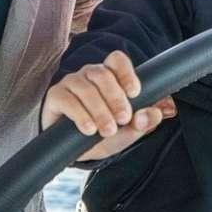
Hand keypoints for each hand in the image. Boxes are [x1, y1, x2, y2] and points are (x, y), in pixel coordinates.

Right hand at [42, 51, 170, 151]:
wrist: (76, 152)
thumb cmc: (104, 134)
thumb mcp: (128, 131)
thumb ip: (144, 121)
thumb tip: (155, 113)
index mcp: (109, 76)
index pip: (117, 60)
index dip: (127, 72)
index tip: (135, 93)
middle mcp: (89, 74)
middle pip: (103, 74)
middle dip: (116, 98)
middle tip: (124, 119)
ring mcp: (71, 83)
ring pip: (86, 88)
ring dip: (100, 110)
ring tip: (108, 130)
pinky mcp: (55, 96)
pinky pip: (68, 100)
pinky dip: (81, 115)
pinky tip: (89, 129)